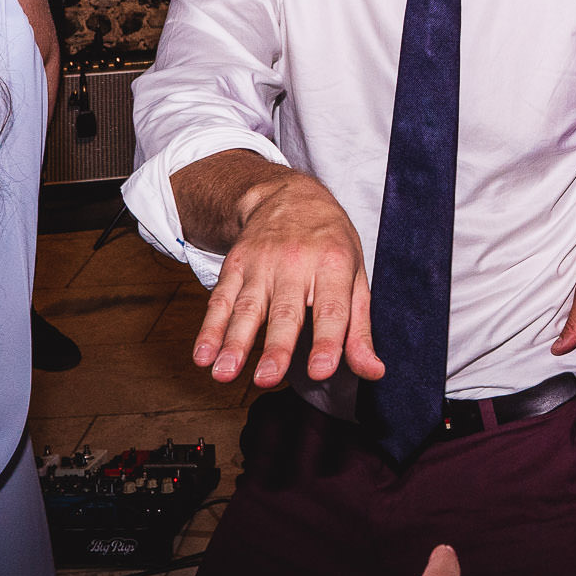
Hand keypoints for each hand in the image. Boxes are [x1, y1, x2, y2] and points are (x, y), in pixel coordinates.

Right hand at [195, 170, 386, 387]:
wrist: (288, 195)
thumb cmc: (330, 244)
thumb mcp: (355, 276)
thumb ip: (360, 329)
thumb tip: (373, 371)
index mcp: (334, 264)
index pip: (332, 309)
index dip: (328, 340)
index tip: (321, 370)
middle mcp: (297, 262)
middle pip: (286, 310)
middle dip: (276, 346)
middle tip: (267, 379)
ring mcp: (261, 263)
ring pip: (247, 307)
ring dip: (234, 342)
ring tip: (224, 373)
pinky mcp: (235, 265)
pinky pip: (221, 299)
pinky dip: (209, 329)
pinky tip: (202, 355)